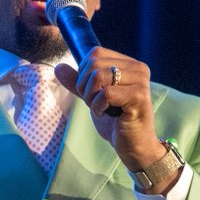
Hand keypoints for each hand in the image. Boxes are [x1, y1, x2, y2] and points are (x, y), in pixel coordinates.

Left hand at [55, 47, 174, 185]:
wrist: (134, 146)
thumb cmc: (116, 122)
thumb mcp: (92, 99)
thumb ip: (77, 83)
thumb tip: (59, 67)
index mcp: (129, 64)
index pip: (95, 52)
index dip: (83, 74)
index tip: (91, 93)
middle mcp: (138, 68)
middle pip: (94, 63)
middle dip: (85, 87)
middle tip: (95, 103)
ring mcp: (140, 81)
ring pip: (98, 76)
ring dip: (91, 97)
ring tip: (100, 109)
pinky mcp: (139, 96)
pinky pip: (106, 93)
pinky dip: (97, 106)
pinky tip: (104, 114)